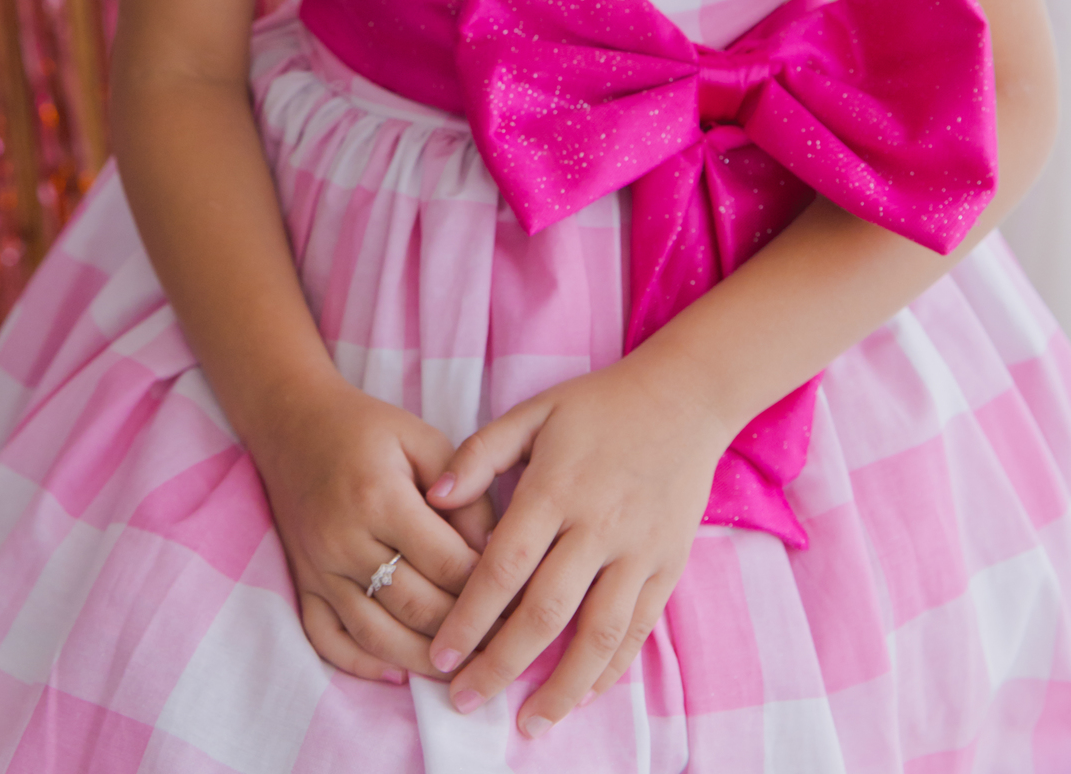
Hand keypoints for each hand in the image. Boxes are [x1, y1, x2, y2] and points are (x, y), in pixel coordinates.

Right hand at [252, 374, 495, 683]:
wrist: (293, 424)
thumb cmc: (368, 429)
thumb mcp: (424, 440)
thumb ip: (465, 492)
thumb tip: (495, 551)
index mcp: (380, 497)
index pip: (445, 562)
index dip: (487, 587)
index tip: (519, 601)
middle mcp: (344, 540)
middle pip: (416, 606)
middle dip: (465, 632)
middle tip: (503, 645)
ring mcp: (318, 568)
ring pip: (376, 636)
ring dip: (423, 661)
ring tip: (463, 670)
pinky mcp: (302, 584)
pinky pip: (328, 640)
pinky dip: (363, 665)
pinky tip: (398, 674)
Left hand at [423, 357, 729, 733]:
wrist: (686, 397)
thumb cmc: (599, 405)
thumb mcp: (535, 411)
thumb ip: (482, 452)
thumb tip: (434, 498)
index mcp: (555, 487)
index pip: (503, 567)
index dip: (469, 618)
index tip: (440, 655)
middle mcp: (597, 525)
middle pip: (544, 612)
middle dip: (500, 663)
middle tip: (464, 700)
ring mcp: (638, 550)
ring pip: (597, 635)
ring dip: (560, 687)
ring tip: (526, 723)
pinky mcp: (668, 566)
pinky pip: (638, 630)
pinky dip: (610, 670)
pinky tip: (581, 695)